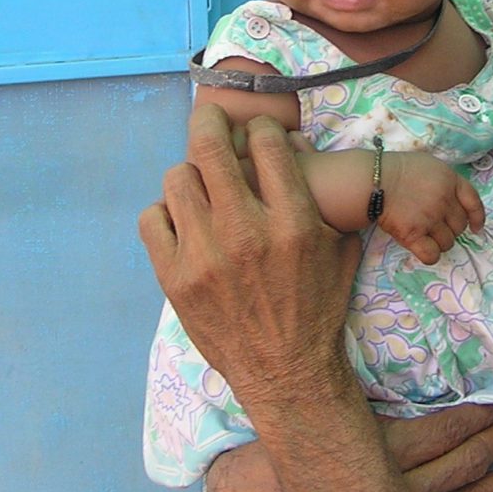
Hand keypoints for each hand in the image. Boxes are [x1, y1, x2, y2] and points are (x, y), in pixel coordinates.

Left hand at [140, 106, 361, 411]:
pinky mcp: (175, 280)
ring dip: (190, 174)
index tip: (257, 133)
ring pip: (177, 179)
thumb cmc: (317, 306)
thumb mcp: (340, 248)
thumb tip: (294, 142)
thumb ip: (322, 194)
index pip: (266, 144)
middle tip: (209, 119)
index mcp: (294, 223)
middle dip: (209, 121)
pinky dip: (165, 214)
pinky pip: (152, 219)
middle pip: (210, 148)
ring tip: (200, 186)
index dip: (259, 128)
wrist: (287, 372)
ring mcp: (206, 257)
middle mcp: (247, 233)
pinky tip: (182, 222)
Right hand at [379, 152, 486, 264]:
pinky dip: (430, 255)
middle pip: (460, 226)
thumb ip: (444, 180)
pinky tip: (421, 248)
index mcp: (450, 181)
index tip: (476, 227)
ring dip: (439, 242)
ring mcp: (430, 219)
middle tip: (435, 225)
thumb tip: (452, 198)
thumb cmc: (398, 169)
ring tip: (424, 233)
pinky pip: (431, 255)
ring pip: (448, 243)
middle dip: (451, 229)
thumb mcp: (429, 165)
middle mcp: (444, 201)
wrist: (373, 179)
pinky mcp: (414, 235)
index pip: (473, 202)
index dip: (477, 217)